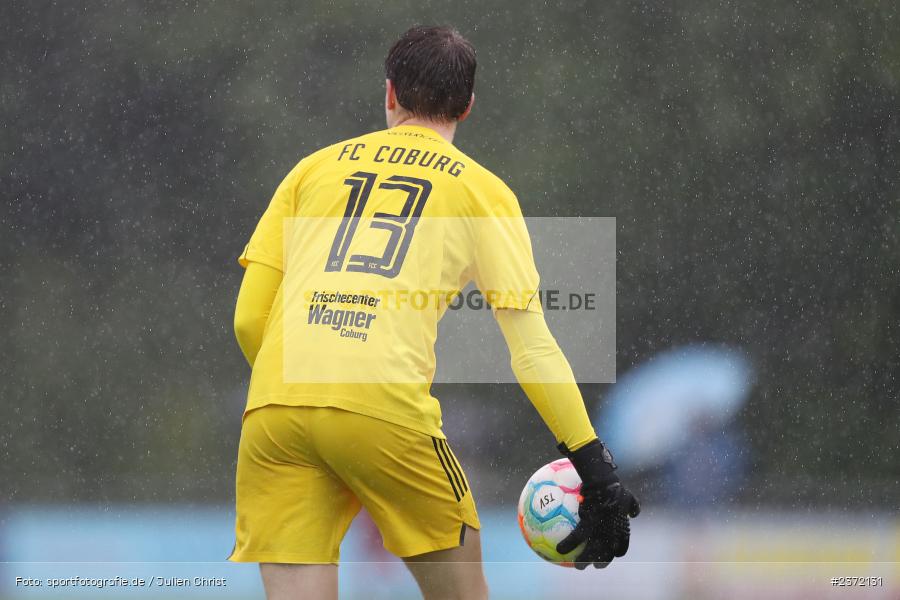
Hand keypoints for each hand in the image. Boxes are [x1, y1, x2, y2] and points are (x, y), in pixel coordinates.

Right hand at [555, 439, 639, 568]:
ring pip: (591, 554)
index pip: (621, 548)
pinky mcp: (588, 525)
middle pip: (607, 556)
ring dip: (583, 562)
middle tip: (594, 565)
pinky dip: (568, 546)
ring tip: (577, 567)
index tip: (610, 553)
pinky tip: (560, 550)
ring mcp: (600, 532)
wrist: (603, 482)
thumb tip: (635, 512)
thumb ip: (633, 506)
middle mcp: (611, 535)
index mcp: (620, 530)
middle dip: (600, 563)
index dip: (615, 553)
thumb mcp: (628, 497)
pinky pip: (576, 539)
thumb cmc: (615, 487)